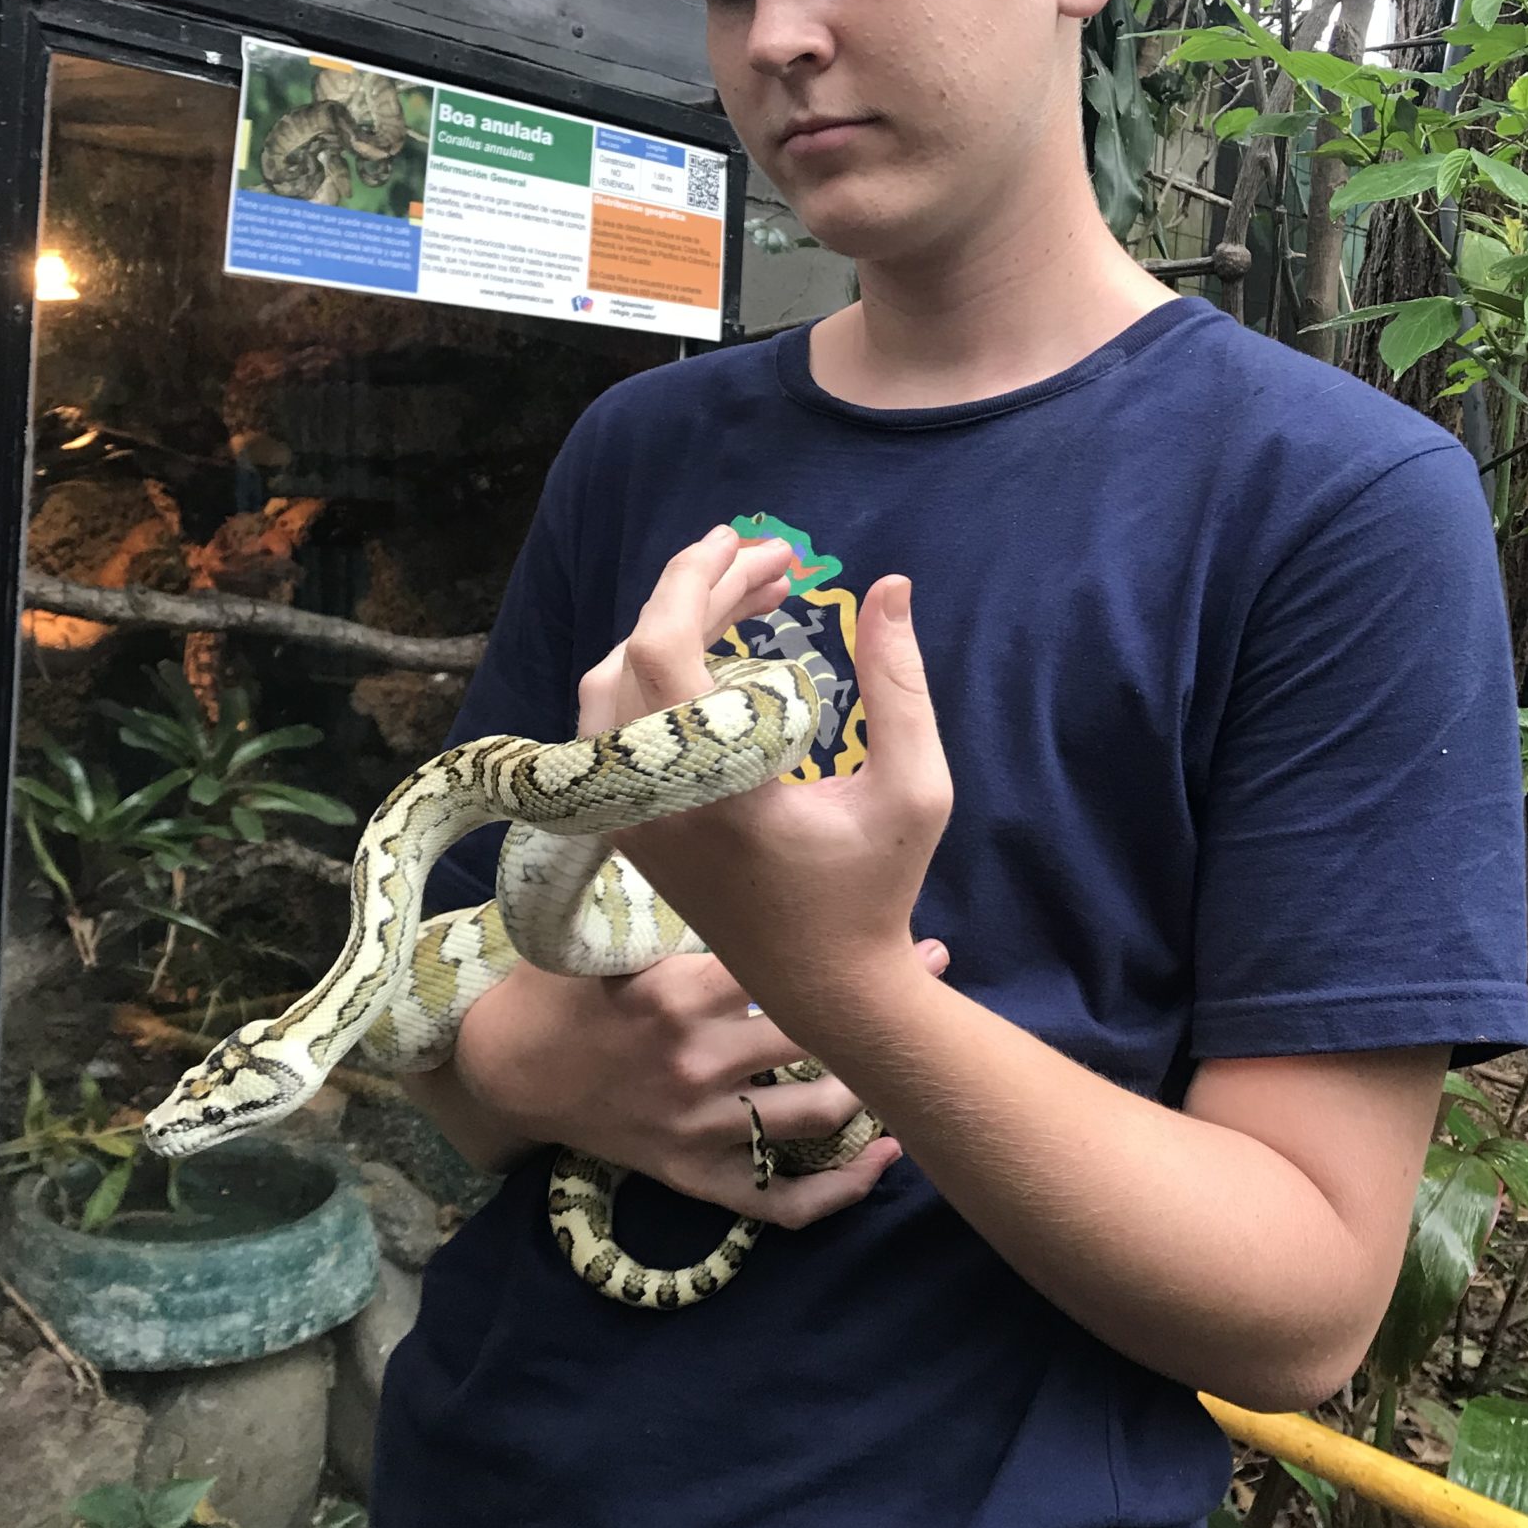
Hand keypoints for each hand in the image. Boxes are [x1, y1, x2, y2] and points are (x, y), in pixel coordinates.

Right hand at [454, 940, 949, 1221]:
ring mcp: (697, 1128)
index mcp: (675, 996)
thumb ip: (671, 901)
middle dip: (879, 1008)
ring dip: (873, 1091)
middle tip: (931, 968)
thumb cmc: (560, 989)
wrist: (505, 1073)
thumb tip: (730, 821)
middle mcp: (695, 1064)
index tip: (898, 920)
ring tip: (913, 1055)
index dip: (848, 945)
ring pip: (813, 1117)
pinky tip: (884, 1161)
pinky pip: (777, 1201)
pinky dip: (836, 1191)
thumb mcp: (605, 933)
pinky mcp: (693, 1175)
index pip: (782, 967)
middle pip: (814, 1039)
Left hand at [602, 526, 954, 1037]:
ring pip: (612, 687)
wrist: (824, 985)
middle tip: (773, 562)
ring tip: (752, 597)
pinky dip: (657, 675)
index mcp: (710, 788)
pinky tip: (722, 653)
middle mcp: (648, 799)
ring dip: (673, 628)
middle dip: (700, 591)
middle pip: (635, 654)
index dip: (694, 580)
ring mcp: (627, 815)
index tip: (746, 541)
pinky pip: (615, 727)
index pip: (662, 651)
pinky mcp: (627, 825)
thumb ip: (902, 687)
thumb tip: (893, 586)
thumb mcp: (916, 790)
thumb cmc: (874, 890)